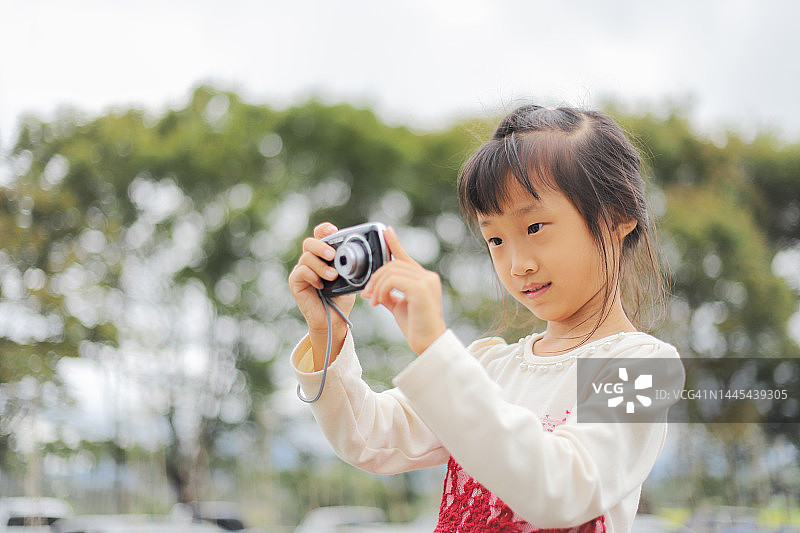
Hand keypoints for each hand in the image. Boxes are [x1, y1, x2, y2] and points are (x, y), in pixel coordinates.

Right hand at [288, 222, 355, 367]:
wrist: (335, 319)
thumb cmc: (343, 297)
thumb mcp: (352, 276)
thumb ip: (356, 263)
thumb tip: (372, 251)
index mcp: (323, 255)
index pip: (320, 234)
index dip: (324, 229)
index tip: (333, 230)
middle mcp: (311, 259)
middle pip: (309, 242)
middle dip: (321, 246)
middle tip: (333, 255)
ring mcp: (302, 270)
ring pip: (305, 257)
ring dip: (320, 265)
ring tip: (332, 276)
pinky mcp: (295, 282)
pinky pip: (301, 271)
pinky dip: (312, 276)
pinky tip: (321, 285)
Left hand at [361, 227, 446, 353]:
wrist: (428, 344)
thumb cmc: (416, 327)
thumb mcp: (397, 306)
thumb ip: (387, 294)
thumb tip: (372, 288)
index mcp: (423, 279)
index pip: (406, 257)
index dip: (394, 243)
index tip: (386, 231)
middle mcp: (427, 277)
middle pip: (393, 265)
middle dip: (376, 278)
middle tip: (368, 294)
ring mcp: (426, 282)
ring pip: (391, 272)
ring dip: (376, 286)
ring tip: (373, 301)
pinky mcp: (421, 290)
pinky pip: (393, 281)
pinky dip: (381, 290)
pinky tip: (379, 302)